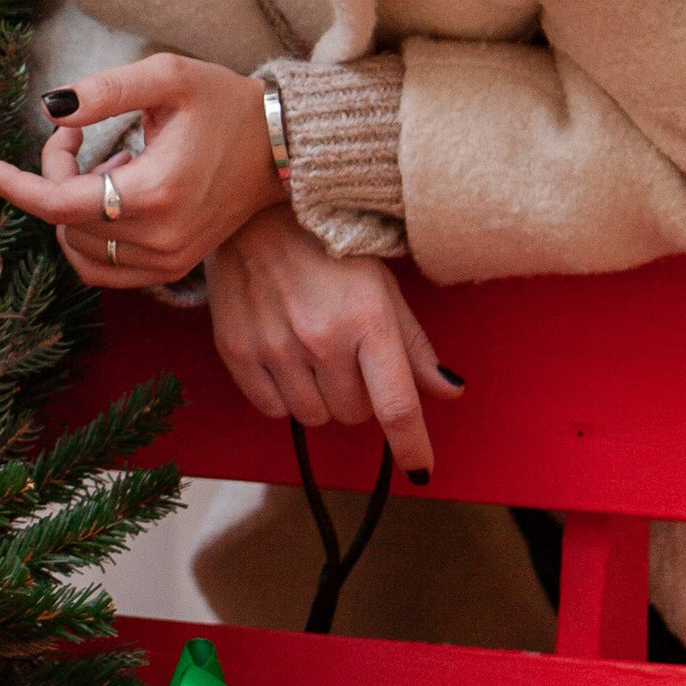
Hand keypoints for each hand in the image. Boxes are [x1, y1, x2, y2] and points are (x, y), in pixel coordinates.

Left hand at [0, 51, 279, 287]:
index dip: (17, 186)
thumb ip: (106, 89)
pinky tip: (111, 194)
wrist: (283, 148)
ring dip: (71, 204)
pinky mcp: (172, 269)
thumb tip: (50, 109)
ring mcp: (167, 261)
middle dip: (54, 173)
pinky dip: (88, 235)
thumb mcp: (169, 76)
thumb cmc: (226, 105)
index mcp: (155, 193)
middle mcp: (160, 238)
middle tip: (79, 131)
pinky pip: (103, 268)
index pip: (60, 205)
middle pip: (65, 220)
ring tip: (106, 162)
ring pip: (79, 247)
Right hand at [204, 207, 459, 482]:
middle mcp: (321, 338)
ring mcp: (275, 346)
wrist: (254, 215)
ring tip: (313, 355)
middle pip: (354, 415)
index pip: (397, 406)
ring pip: (313, 417)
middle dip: (358, 396)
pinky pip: (272, 409)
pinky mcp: (237, 350)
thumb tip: (449, 391)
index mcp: (368, 320)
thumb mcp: (382, 288)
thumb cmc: (328, 248)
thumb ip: (414, 345)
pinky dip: (283, 396)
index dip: (413, 446)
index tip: (421, 469)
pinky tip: (284, 360)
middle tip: (347, 357)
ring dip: (320, 398)